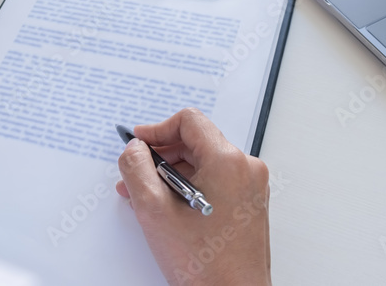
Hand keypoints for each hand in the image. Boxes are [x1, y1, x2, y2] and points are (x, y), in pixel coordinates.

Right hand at [117, 109, 272, 285]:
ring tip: (147, 198)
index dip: (157, 129)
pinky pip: (215, 181)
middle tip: (136, 174)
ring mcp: (250, 187)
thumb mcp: (154, 210)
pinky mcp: (249, 204)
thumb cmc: (206, 264)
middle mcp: (246, 169)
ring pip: (204, 164)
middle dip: (161, 156)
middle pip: (196, 142)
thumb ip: (137, 169)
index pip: (189, 121)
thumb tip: (134, 149)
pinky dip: (189, 188)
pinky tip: (169, 209)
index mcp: (228, 162)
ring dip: (172, 174)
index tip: (138, 143)